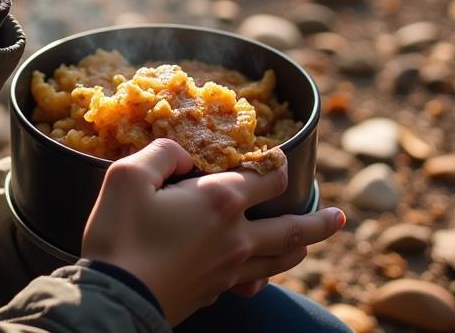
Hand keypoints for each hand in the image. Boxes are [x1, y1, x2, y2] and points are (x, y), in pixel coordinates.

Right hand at [81, 140, 344, 327]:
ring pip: (280, 261)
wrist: (113, 299)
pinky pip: (254, 282)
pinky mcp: (215, 293)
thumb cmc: (120, 234)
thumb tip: (181, 155)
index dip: (276, 164)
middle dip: (318, 220)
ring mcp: (229, 270)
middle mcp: (235, 237)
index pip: (266, 178)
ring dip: (300, 247)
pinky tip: (261, 274)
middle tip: (341, 216)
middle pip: (291, 228)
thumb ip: (162, 154)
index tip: (279, 156)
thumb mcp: (128, 176)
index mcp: (219, 201)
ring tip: (309, 241)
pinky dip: (266, 274)